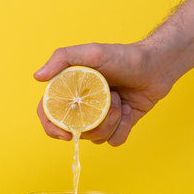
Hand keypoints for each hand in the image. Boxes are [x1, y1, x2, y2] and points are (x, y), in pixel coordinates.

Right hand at [34, 42, 174, 145]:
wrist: (156, 66)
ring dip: (111, 122)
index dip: (52, 127)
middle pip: (74, 132)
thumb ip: (62, 58)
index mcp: (70, 91)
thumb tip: (37, 77)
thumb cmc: (123, 57)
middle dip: (92, 124)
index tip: (65, 133)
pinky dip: (123, 128)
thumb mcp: (91, 52)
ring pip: (96, 139)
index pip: (49, 114)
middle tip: (108, 104)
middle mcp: (83, 107)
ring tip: (121, 101)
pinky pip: (114, 141)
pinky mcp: (118, 126)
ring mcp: (100, 118)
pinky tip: (130, 111)